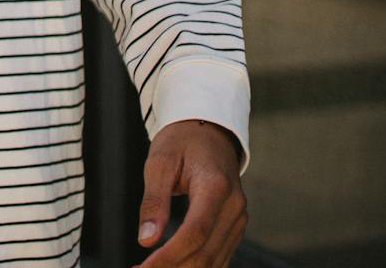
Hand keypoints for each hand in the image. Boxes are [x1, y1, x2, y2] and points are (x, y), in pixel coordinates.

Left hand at [137, 118, 246, 265]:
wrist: (209, 131)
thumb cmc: (181, 142)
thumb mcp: (159, 162)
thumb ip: (154, 201)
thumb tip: (146, 239)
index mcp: (216, 188)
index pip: (195, 233)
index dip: (169, 256)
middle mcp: (235, 208)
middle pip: (206, 253)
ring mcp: (239, 219)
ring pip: (214, 260)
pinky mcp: (235, 227)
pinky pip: (219, 256)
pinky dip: (196, 266)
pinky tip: (172, 266)